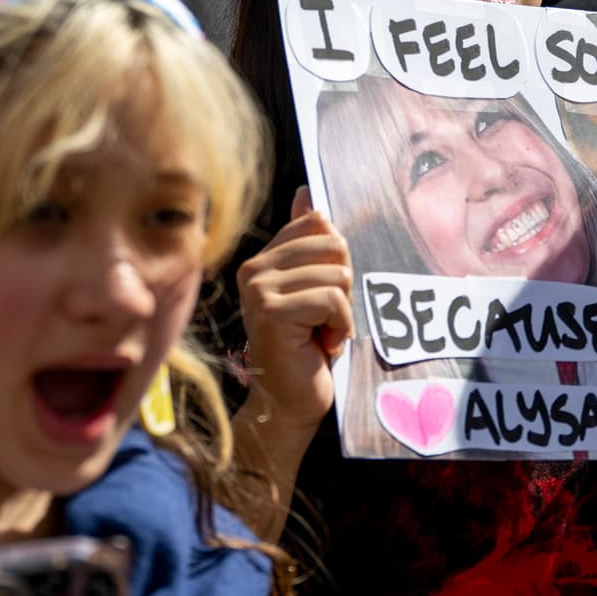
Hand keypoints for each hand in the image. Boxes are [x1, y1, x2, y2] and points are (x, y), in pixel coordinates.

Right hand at [235, 188, 354, 433]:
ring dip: (343, 313)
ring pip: (336, 275)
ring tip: (322, 336)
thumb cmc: (307, 347)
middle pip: (332, 246)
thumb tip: (306, 193)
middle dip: (343, 287)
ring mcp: (258, 290)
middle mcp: (253, 270)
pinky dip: (340, 327)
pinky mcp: (271, 311)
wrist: (291, 402)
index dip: (337, 263)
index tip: (323, 299)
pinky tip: (324, 346)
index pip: (318, 226)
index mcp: (262, 260)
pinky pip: (332, 299)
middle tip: (324, 320)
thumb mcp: (313, 289)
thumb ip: (309, 244)